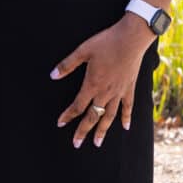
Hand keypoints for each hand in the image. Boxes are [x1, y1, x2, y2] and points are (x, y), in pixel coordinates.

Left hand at [52, 14, 154, 147]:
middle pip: (93, 116)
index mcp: (92, 84)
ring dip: (103, 130)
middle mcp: (106, 92)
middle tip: (76, 144)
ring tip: (97, 143)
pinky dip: (126, 118)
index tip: (60, 124)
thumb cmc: (105, 43)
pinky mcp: (130, 88)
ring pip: (110, 116)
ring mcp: (120, 92)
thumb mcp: (82, 51)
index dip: (68, 116)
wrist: (131, 39)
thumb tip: (52, 76)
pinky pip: (128, 107)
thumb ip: (67, 65)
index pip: (78, 106)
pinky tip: (125, 127)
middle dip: (83, 131)